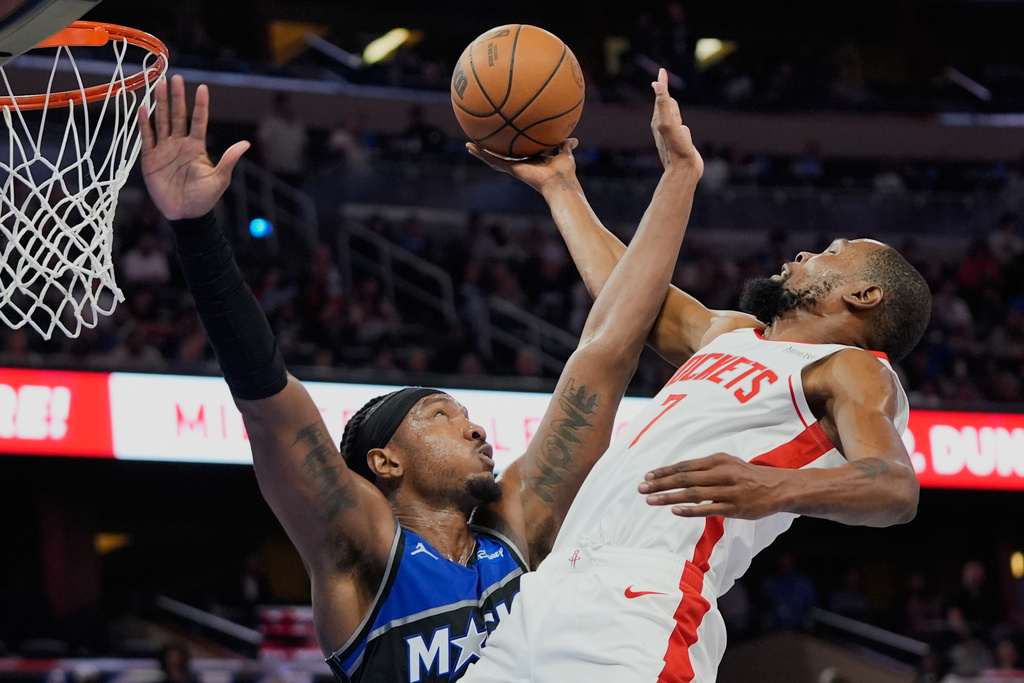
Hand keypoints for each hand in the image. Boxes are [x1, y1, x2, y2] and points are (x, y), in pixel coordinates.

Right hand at [139, 75, 249, 219]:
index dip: (200, 105)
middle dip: (176, 97)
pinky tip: (143, 108)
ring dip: (160, 103)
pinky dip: (145, 123)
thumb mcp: (220, 179)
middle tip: (175, 77)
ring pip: (162, 121)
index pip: (199, 121)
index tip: (202, 87)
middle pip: (177, 115)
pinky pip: (147, 138)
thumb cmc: (205, 199)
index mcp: (197, 147)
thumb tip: (245, 143)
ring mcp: (164, 150)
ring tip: (158, 84)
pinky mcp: (150, 159)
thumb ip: (228, 160)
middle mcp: (180, 144)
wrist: (186, 215)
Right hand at [466, 139, 579, 196]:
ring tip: (469, 144)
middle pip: (503, 156)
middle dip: (493, 150)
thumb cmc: (564, 173)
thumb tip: (573, 139)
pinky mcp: (511, 169)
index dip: (511, 146)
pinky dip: (481, 154)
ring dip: (481, 152)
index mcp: (532, 161)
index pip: (519, 152)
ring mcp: (514, 167)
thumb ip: (565, 146)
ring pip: (494, 159)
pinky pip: (493, 160)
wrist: (560, 183)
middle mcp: (521, 165)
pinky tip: (470, 146)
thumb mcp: (565, 154)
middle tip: (482, 142)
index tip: (504, 139)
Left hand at [638, 453, 783, 518]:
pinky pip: (708, 509)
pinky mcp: (735, 508)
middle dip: (660, 484)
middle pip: (684, 478)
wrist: (778, 487)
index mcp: (717, 460)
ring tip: (651, 501)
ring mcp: (728, 491)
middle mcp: (721, 473)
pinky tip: (674, 510)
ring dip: (669, 497)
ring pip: (693, 494)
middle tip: (641, 489)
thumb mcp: (727, 464)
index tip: (647, 477)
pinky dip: (690, 510)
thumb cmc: (747, 475)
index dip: (664, 471)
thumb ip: (704, 468)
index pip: (685, 466)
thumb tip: (677, 473)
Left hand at [650, 68, 702, 176]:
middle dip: (662, 91)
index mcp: (659, 120)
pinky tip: (680, 122)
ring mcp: (673, 133)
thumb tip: (656, 84)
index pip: (660, 96)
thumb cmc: (675, 148)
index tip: (661, 71)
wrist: (684, 170)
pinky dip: (679, 119)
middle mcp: (664, 125)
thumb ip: (662, 103)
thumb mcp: (667, 123)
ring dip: (670, 104)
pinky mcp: (682, 140)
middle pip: (664, 104)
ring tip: (667, 95)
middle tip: (660, 79)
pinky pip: (680, 125)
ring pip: (672, 114)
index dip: (661, 83)